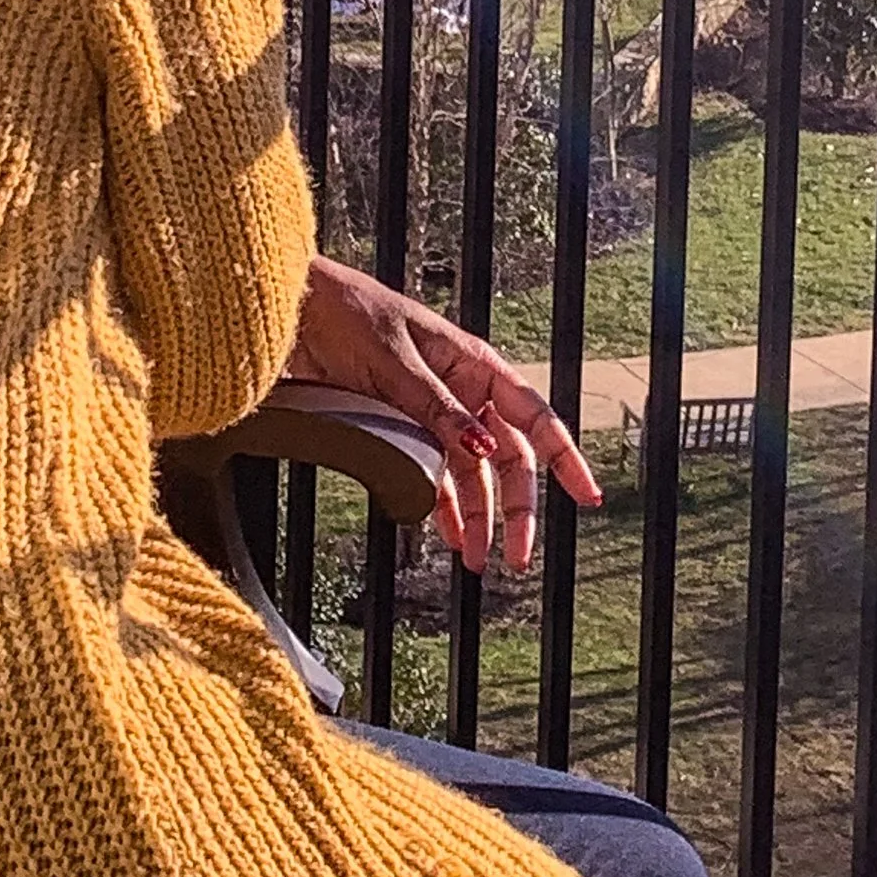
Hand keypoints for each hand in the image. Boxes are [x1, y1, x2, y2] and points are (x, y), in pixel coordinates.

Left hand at [283, 256, 600, 575]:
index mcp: (475, 364)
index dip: (564, 458)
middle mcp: (462, 392)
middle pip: (507, 458)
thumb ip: (438, 409)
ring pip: (472, 476)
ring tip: (478, 562)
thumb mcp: (395, 362)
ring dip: (479, 519)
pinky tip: (451, 539)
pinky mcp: (399, 433)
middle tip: (516, 556)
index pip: (534, 417)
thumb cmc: (348, 316)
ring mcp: (432, 417)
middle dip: (517, 509)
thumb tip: (483, 449)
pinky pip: (434, 479)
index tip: (586, 496)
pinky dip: (445, 511)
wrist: (291, 313)